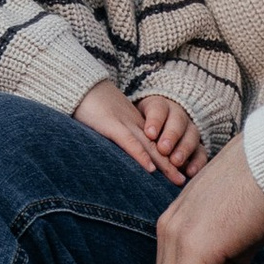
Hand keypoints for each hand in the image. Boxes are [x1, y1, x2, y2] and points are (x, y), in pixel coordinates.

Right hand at [71, 81, 203, 185]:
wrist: (78, 82)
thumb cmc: (88, 103)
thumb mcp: (105, 120)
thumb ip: (113, 134)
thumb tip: (113, 153)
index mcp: (133, 122)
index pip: (155, 143)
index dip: (167, 159)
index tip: (179, 174)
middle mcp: (134, 123)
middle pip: (158, 147)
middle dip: (173, 165)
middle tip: (185, 182)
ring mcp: (124, 123)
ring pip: (149, 146)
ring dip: (165, 164)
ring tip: (178, 179)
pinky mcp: (111, 124)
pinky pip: (129, 142)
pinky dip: (140, 155)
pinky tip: (150, 169)